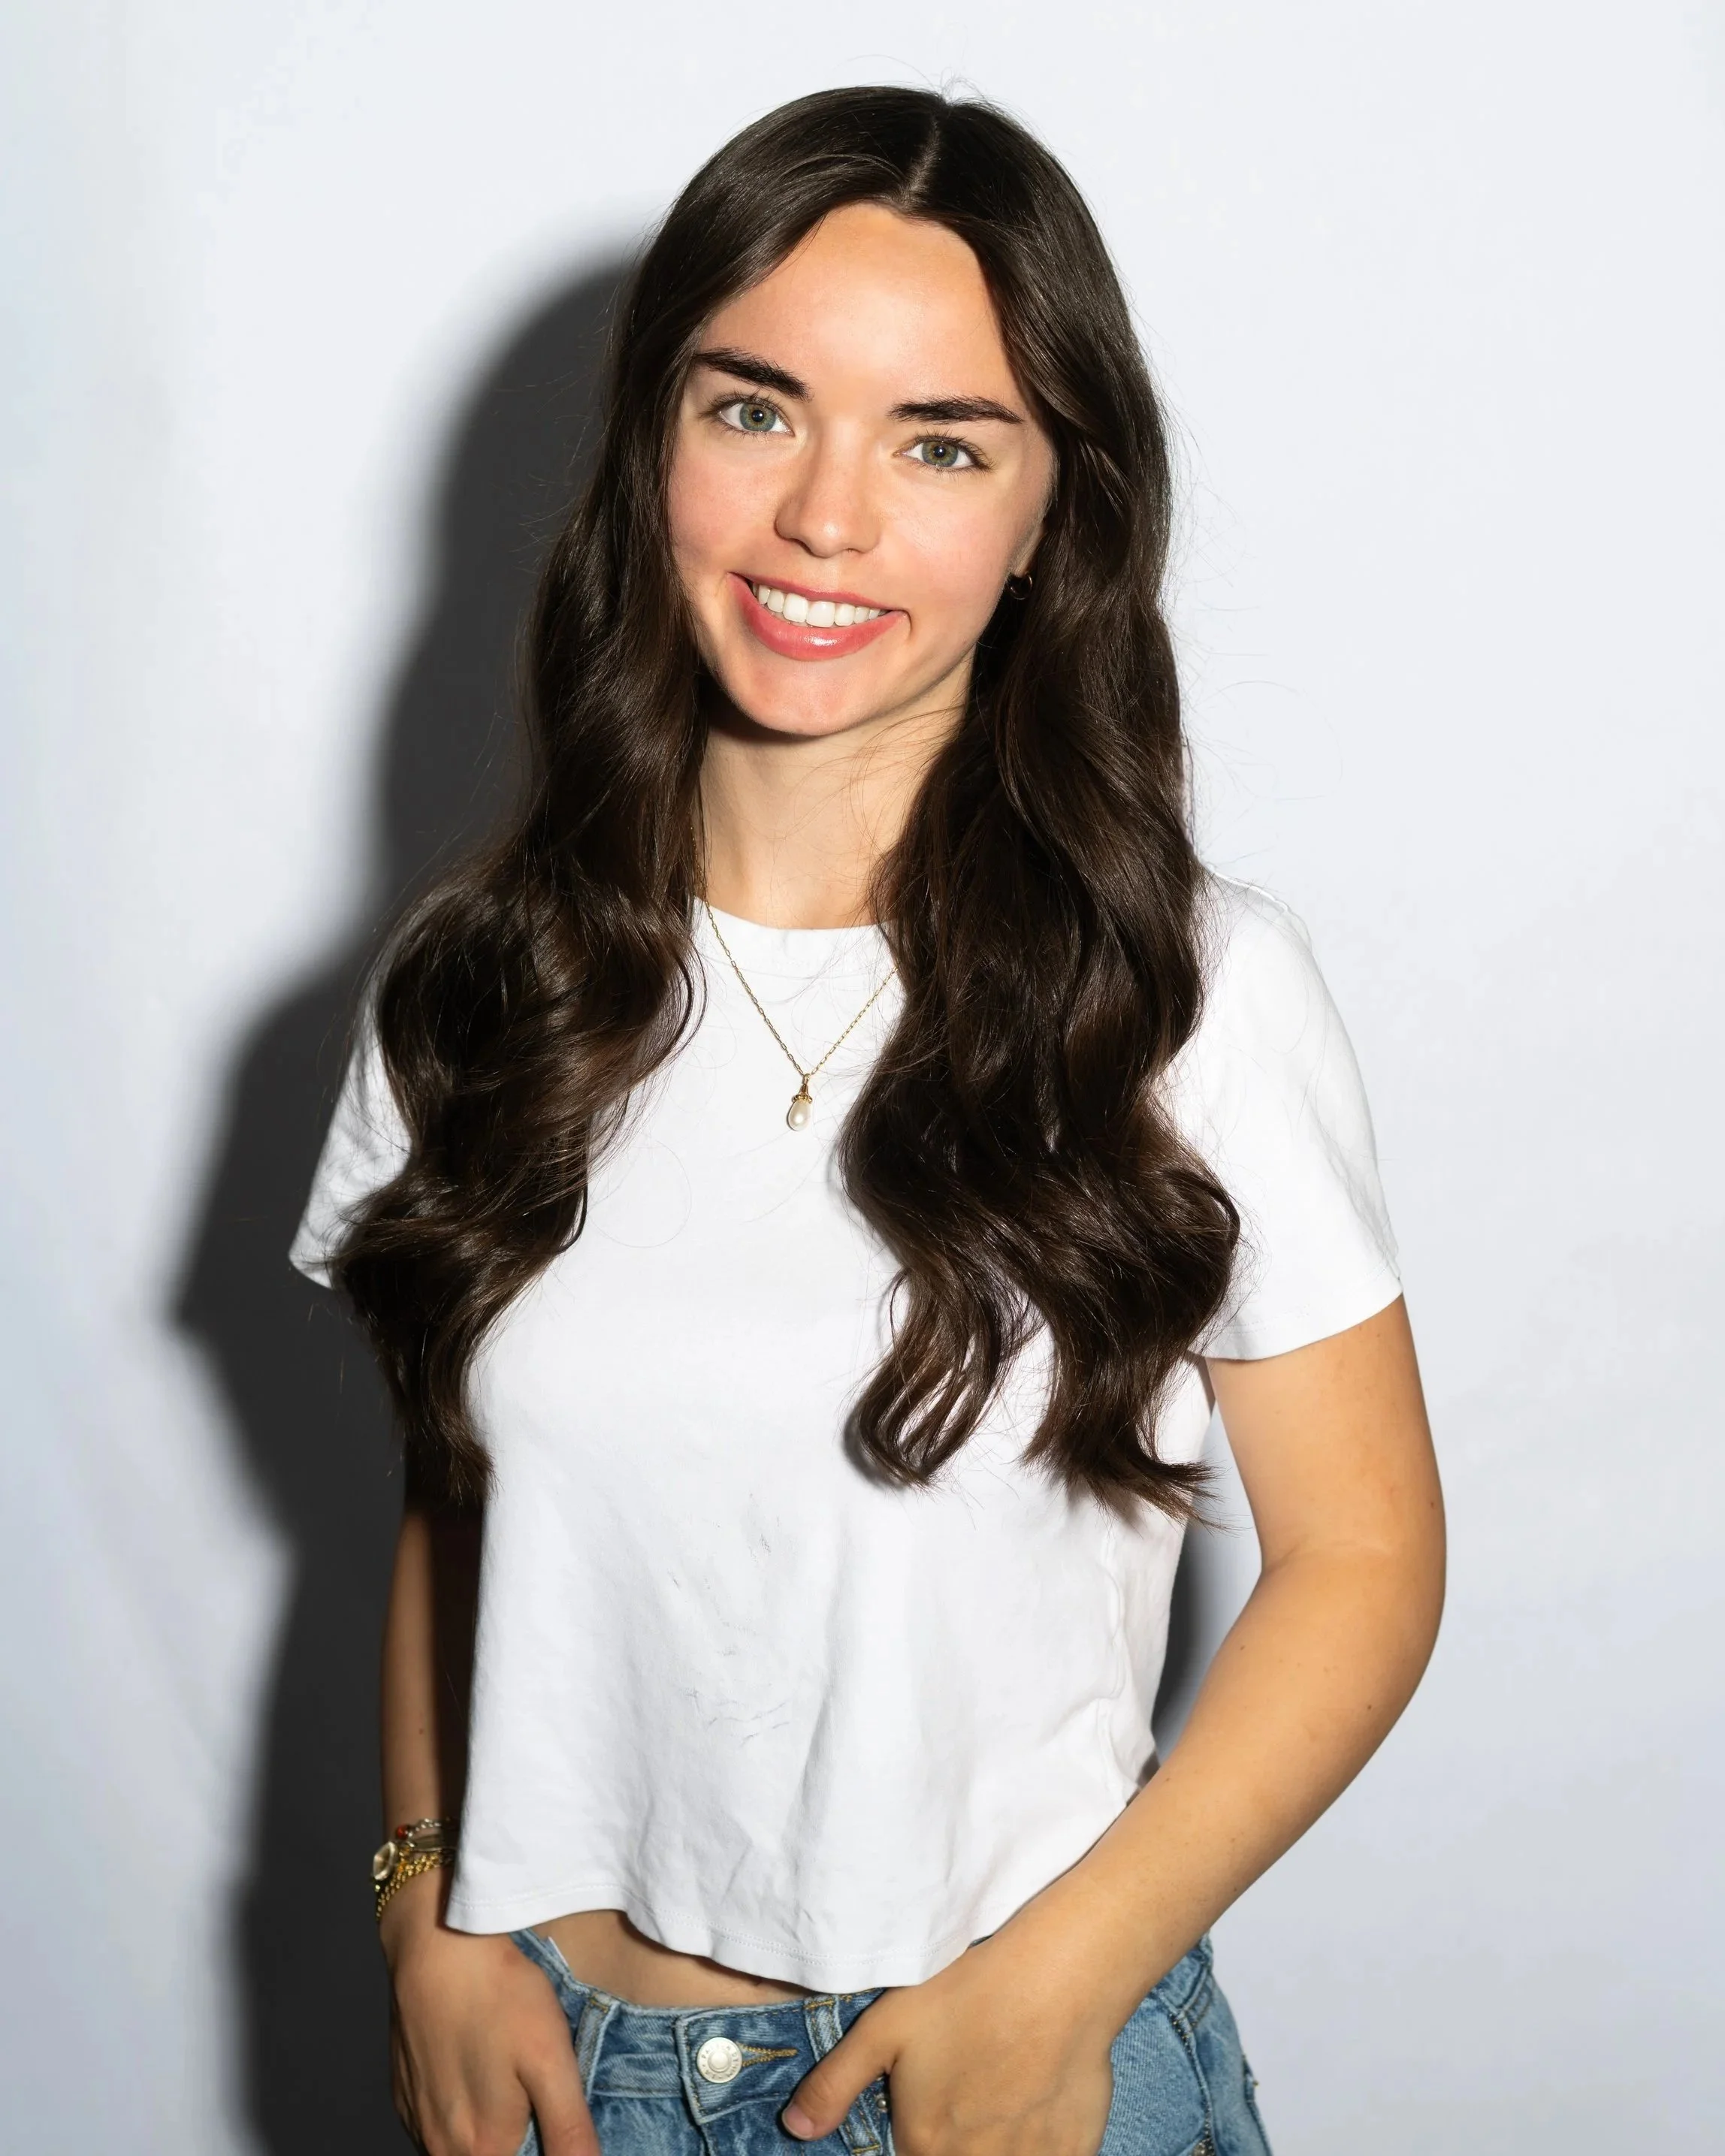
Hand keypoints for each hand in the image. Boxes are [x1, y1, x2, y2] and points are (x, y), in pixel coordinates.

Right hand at [381, 1873, 597, 2155]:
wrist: (437, 1945)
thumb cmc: (499, 1996)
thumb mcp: (551, 2060)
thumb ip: (569, 2130)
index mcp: (483, 2149)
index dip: (547, 2145)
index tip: (555, 2114)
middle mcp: (442, 2147)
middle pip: (495, 2155)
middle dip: (522, 2135)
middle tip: (536, 2088)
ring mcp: (418, 2123)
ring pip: (465, 2145)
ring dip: (492, 2125)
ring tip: (510, 2074)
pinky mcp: (404, 2097)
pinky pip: (440, 2123)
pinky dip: (464, 2107)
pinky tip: (480, 2065)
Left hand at [781, 1925, 1118, 2155]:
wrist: (1057, 1976)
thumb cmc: (967, 1995)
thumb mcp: (883, 2028)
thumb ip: (834, 2085)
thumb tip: (796, 2129)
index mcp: (925, 2146)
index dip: (914, 2136)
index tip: (926, 2109)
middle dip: (951, 2141)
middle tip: (966, 2089)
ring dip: (993, 2145)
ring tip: (998, 2094)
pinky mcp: (1075, 2150)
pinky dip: (1036, 2143)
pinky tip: (1035, 2101)